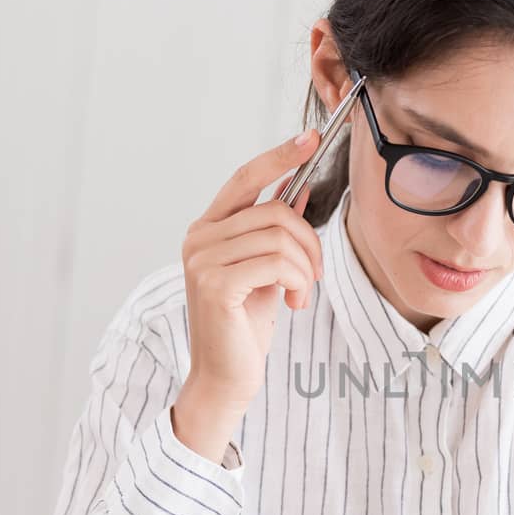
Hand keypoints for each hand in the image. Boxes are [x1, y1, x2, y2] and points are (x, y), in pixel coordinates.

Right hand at [180, 129, 324, 406]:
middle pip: (274, 210)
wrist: (226, 377)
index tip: (312, 137)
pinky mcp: (215, 284)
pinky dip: (297, 281)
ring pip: (279, 236)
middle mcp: (199, 238)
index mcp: (209, 229)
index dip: (279, 156)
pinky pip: (276, 262)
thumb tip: (300, 188)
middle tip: (314, 275)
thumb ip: (275, 231)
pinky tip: (294, 302)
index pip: (245, 179)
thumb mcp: (267, 270)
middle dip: (309, 242)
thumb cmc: (245, 326)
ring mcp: (202, 260)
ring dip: (305, 267)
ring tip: (301, 293)